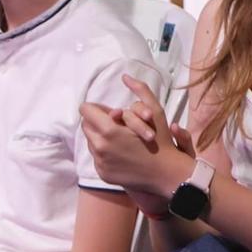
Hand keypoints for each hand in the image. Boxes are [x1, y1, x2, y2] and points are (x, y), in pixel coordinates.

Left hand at [81, 76, 193, 197]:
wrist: (165, 174)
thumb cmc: (162, 141)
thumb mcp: (155, 111)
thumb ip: (140, 90)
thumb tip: (125, 77)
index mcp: (108, 130)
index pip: (85, 110)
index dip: (97, 108)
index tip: (110, 112)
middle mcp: (99, 147)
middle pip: (86, 126)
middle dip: (98, 122)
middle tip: (117, 124)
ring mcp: (100, 162)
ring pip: (90, 141)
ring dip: (101, 137)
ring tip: (120, 139)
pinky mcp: (102, 173)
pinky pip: (96, 157)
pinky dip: (105, 152)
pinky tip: (122, 153)